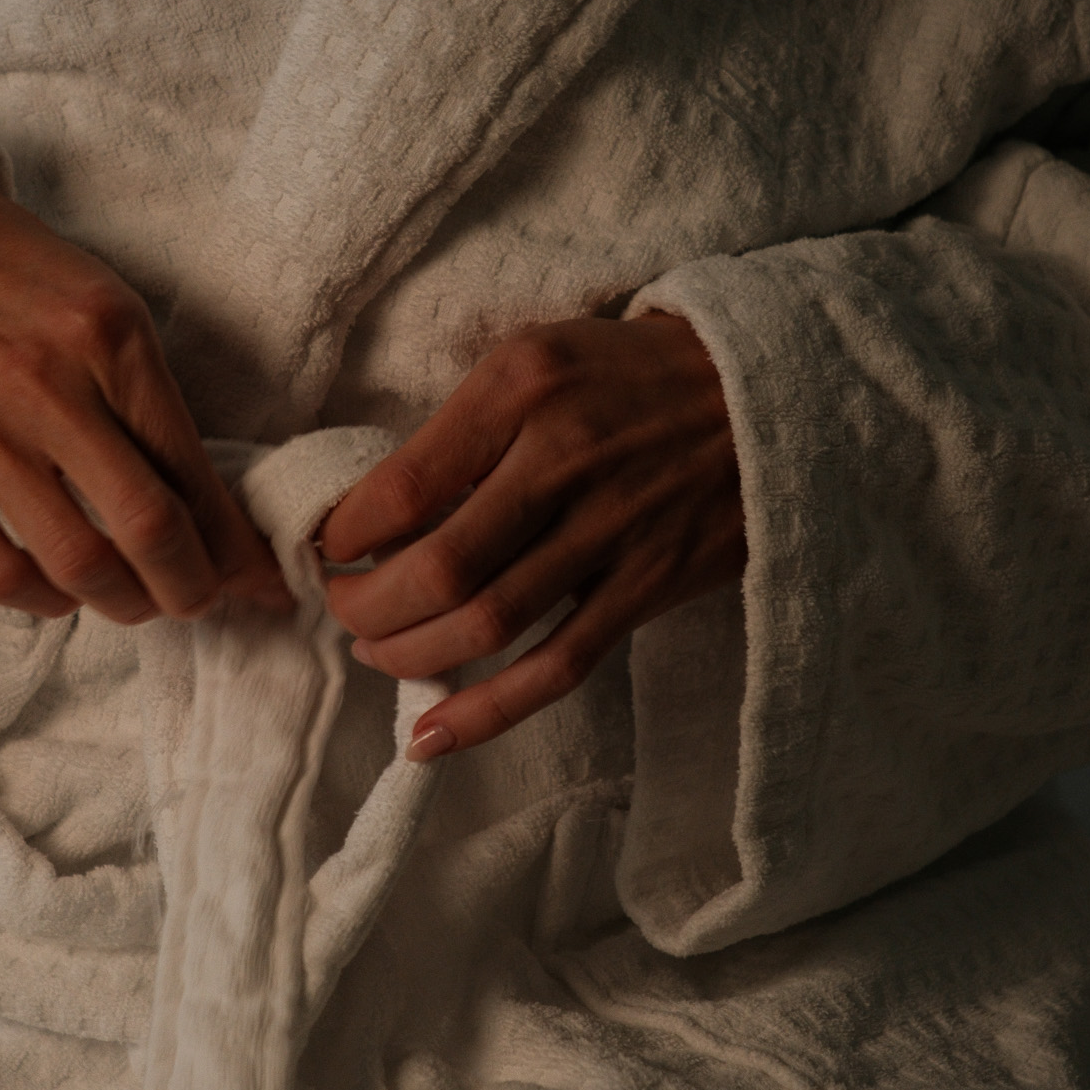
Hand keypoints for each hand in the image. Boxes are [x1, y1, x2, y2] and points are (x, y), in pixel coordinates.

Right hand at [0, 154, 287, 623]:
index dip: (234, 542)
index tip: (259, 578)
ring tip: (137, 602)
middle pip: (148, 527)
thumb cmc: (14, 276)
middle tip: (200, 600)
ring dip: (124, 603)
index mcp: (110, 338)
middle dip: (191, 586)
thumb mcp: (105, 308)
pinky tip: (61, 591)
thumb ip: (149, 400)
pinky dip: (43, 600)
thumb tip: (203, 503)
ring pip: (77, 562)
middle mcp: (47, 387)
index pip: (191, 468)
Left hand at [319, 313, 743, 757]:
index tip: (327, 546)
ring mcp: (611, 530)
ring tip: (378, 653)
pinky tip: (429, 736)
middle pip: (438, 568)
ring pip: (487, 625)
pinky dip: (486, 712)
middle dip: (367, 606)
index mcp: (522, 389)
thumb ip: (466, 422)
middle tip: (342, 608)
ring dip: (411, 655)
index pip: (404, 485)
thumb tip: (380, 509)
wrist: (762, 389)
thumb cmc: (628, 370)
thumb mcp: (538, 353)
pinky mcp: (648, 584)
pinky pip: (556, 667)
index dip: (346, 534)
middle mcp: (564, 459)